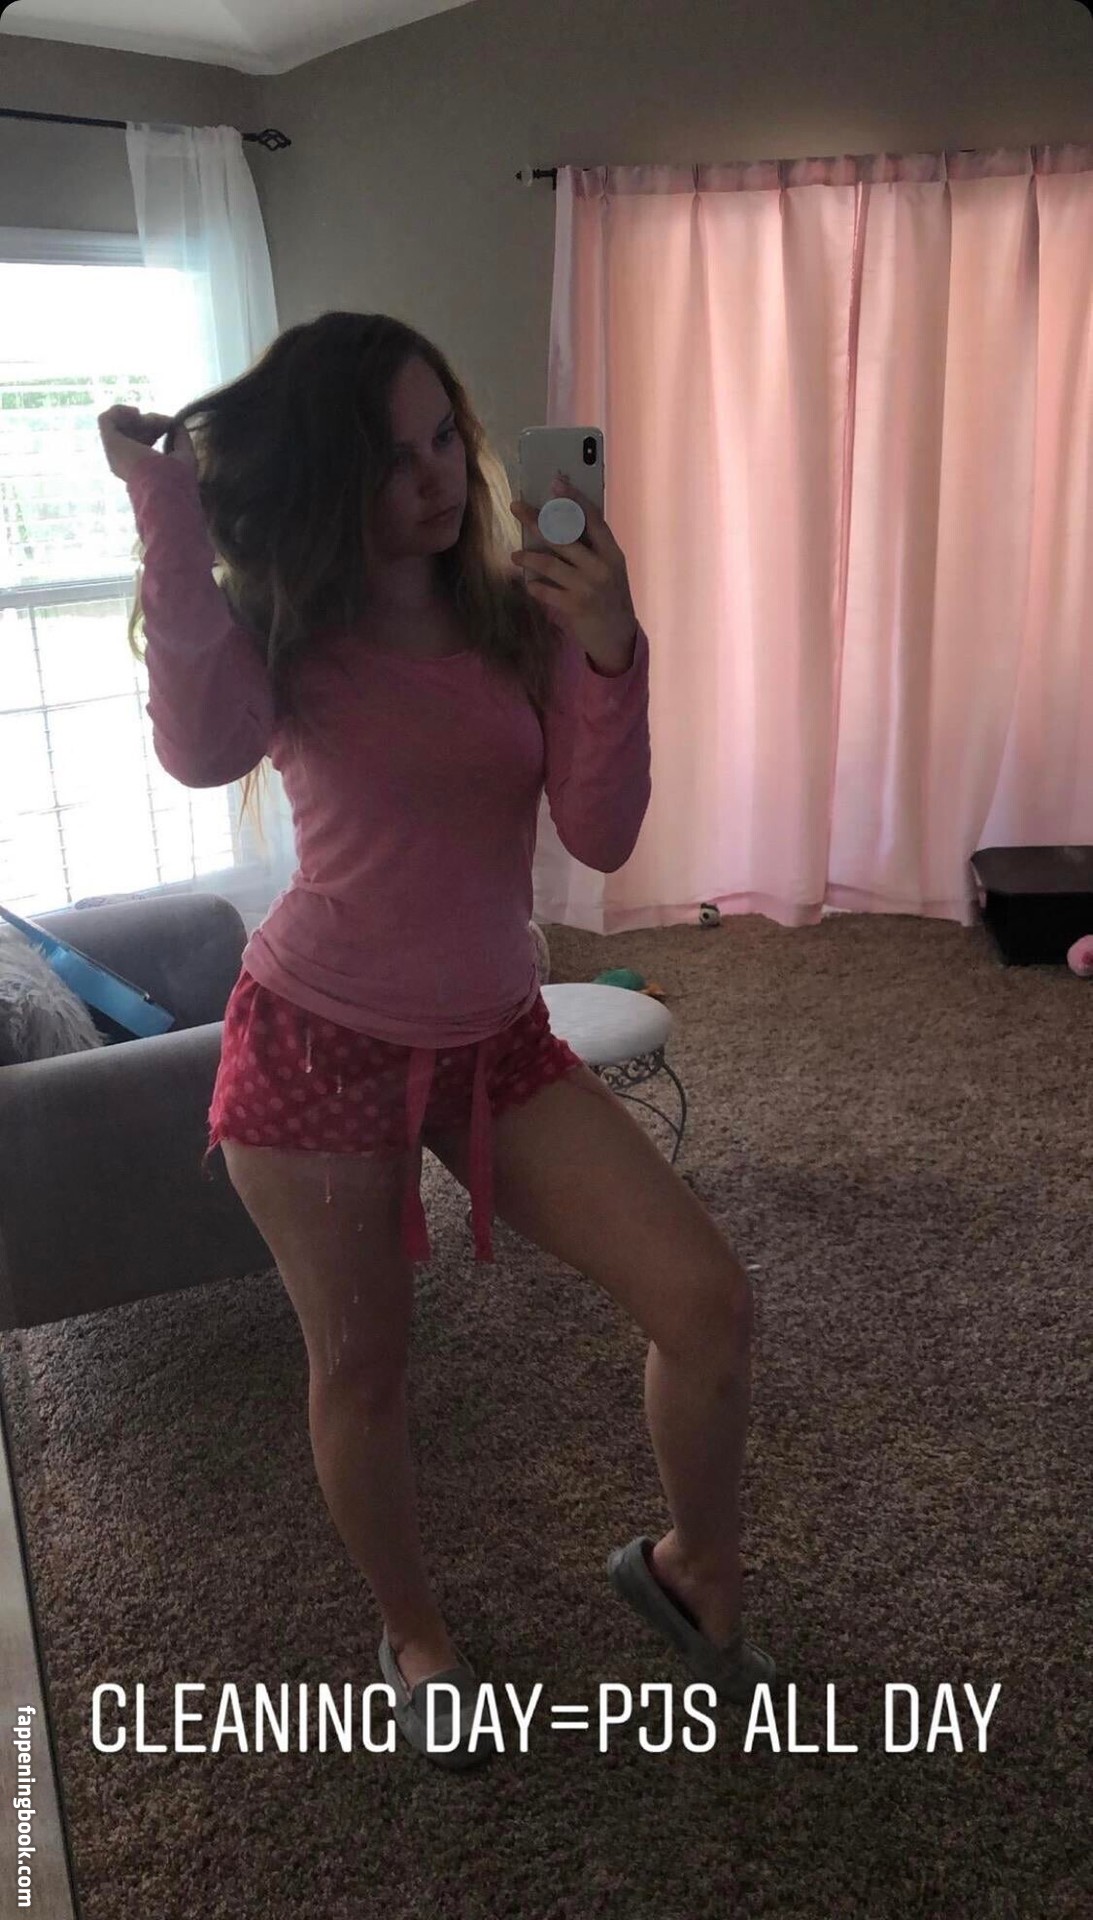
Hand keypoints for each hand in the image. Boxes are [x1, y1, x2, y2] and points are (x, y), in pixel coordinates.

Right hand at [97, 405, 195, 482]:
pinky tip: (135, 412)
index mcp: (140, 468)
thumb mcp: (184, 455)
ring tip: (149, 417)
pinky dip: (120, 411)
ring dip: (135, 416)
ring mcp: (115, 452)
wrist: (162, 488)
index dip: (156, 428)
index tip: (169, 424)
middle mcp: (124, 461)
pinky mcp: (109, 443)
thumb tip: (176, 423)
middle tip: (161, 421)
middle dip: (148, 421)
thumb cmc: (175, 479)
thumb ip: (181, 439)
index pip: (143, 441)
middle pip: (131, 432)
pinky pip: (106, 420)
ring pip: (119, 425)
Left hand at [510, 472, 637, 674]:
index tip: (556, 483)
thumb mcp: (611, 570)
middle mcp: (600, 567)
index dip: (574, 499)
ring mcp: (587, 587)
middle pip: (563, 536)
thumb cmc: (611, 598)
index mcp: (612, 553)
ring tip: (515, 555)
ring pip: (549, 564)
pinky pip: (545, 591)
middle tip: (516, 507)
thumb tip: (564, 524)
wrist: (618, 637)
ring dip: (528, 557)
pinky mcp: (574, 606)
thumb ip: (594, 550)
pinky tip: (529, 584)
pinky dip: (534, 586)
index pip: (592, 519)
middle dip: (536, 520)